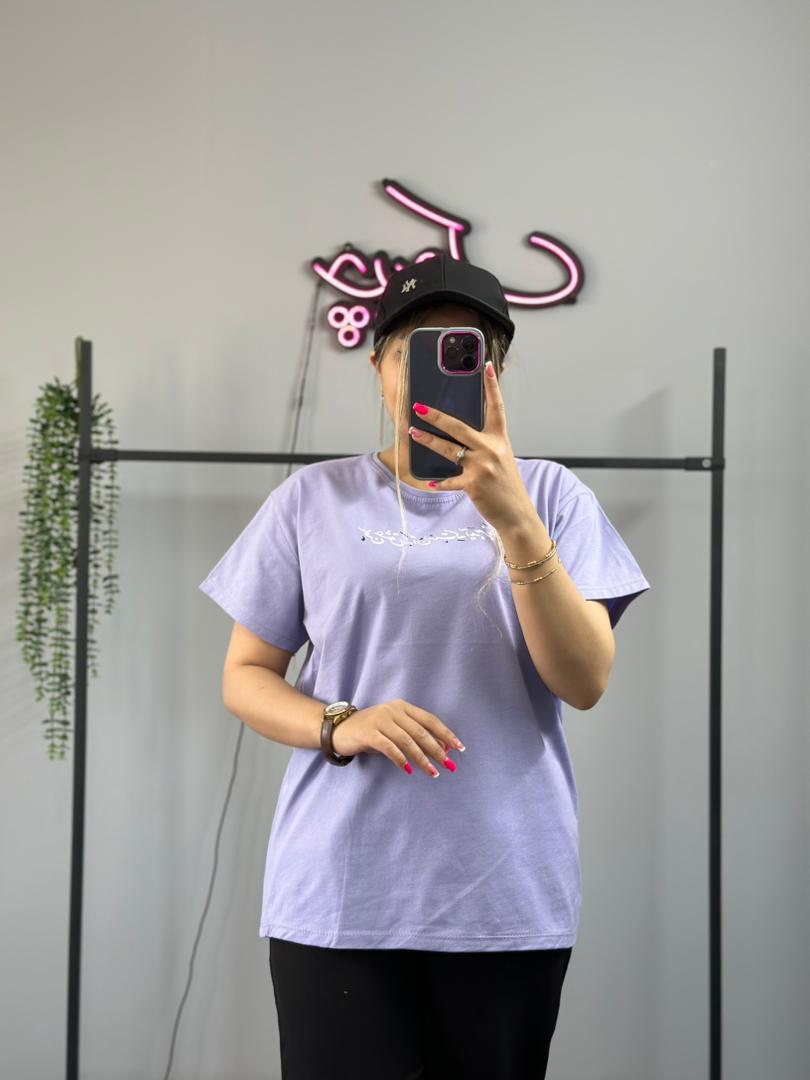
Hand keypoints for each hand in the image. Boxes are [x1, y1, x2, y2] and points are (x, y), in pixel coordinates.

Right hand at [331, 699, 464, 777]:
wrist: (339, 730)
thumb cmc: (371, 732)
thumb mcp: (394, 729)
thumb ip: (414, 735)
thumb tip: (442, 749)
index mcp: (402, 707)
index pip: (429, 720)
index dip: (445, 733)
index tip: (459, 748)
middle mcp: (393, 710)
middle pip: (421, 732)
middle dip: (437, 750)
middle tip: (449, 765)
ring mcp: (380, 720)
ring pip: (407, 741)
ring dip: (422, 759)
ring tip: (433, 772)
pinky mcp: (369, 733)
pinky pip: (389, 747)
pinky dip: (400, 759)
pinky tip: (408, 770)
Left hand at [408, 360, 534, 530]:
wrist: (517, 514)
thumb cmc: (506, 486)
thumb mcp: (501, 459)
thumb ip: (484, 445)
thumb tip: (456, 435)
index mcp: (500, 440)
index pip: (496, 408)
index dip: (491, 386)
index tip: (485, 366)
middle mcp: (492, 449)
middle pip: (459, 426)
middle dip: (436, 416)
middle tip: (419, 407)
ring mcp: (482, 466)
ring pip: (448, 449)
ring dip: (427, 440)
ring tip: (412, 432)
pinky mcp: (473, 484)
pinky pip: (449, 480)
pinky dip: (438, 482)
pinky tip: (428, 481)